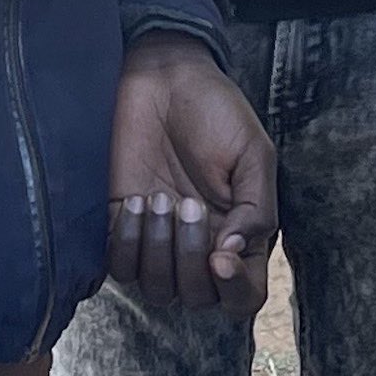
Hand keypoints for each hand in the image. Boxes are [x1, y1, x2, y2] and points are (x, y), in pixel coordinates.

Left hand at [105, 34, 275, 315]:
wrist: (164, 77)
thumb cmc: (215, 111)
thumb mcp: (253, 152)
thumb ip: (256, 208)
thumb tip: (233, 254)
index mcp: (240, 235)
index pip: (244, 295)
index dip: (235, 289)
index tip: (220, 256)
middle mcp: (199, 247)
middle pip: (198, 298)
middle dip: (190, 256)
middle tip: (188, 202)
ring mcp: (158, 240)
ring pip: (157, 290)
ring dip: (157, 250)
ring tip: (158, 197)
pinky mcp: (120, 226)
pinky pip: (120, 266)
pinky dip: (127, 242)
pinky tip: (135, 201)